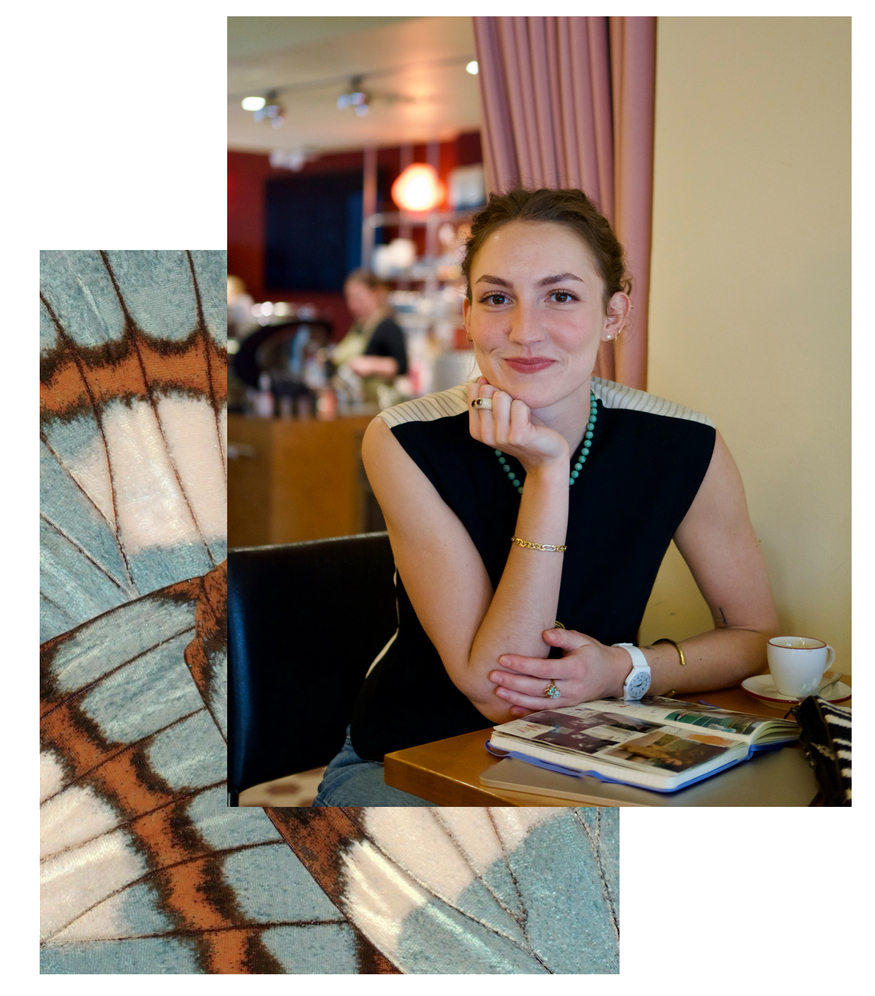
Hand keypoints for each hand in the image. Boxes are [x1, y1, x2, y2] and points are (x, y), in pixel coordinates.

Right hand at [468, 378, 568, 472]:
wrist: (545, 455)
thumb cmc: (524, 430)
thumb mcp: (501, 414)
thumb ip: (488, 398)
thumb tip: (482, 379)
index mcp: (477, 430)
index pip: (473, 393)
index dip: (490, 390)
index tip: (502, 405)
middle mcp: (486, 435)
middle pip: (486, 392)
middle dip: (503, 395)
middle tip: (513, 412)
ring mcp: (501, 437)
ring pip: (502, 397)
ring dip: (515, 401)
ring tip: (522, 417)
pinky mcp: (518, 436)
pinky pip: (519, 405)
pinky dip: (527, 408)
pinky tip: (530, 422)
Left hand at [488, 628, 629, 716]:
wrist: (613, 675)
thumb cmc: (593, 654)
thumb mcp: (581, 640)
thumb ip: (563, 636)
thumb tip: (544, 633)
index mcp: (575, 669)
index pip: (544, 669)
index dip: (522, 665)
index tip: (503, 659)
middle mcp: (571, 688)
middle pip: (537, 688)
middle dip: (513, 682)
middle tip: (492, 675)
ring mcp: (569, 701)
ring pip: (539, 702)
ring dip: (516, 698)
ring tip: (497, 690)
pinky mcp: (566, 708)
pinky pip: (544, 712)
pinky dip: (527, 712)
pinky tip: (512, 709)